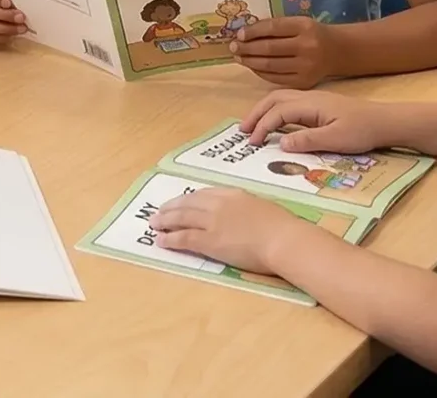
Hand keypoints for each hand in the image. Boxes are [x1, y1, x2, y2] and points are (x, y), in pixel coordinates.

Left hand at [150, 187, 302, 274]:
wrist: (283, 239)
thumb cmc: (282, 226)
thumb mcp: (262, 207)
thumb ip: (247, 209)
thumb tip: (244, 215)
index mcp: (233, 194)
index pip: (204, 194)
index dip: (189, 199)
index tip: (181, 202)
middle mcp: (218, 204)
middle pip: (188, 203)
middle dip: (171, 207)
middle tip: (159, 211)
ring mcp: (212, 222)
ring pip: (181, 218)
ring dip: (165, 221)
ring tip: (154, 224)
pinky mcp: (209, 241)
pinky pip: (183, 238)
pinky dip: (170, 239)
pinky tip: (161, 241)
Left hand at [230, 15, 337, 87]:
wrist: (338, 51)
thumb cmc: (312, 33)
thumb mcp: (298, 23)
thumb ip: (276, 27)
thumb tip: (244, 34)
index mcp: (304, 26)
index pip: (272, 28)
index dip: (252, 32)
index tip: (239, 34)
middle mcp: (307, 47)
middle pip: (269, 49)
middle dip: (247, 48)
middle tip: (233, 47)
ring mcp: (306, 67)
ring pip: (270, 65)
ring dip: (250, 61)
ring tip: (239, 57)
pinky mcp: (304, 82)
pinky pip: (276, 78)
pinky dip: (261, 72)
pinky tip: (252, 66)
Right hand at [240, 89, 391, 153]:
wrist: (386, 121)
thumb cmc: (363, 131)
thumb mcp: (336, 140)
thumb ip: (307, 141)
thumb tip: (280, 143)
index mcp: (311, 104)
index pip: (278, 112)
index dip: (263, 126)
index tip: (252, 143)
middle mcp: (309, 97)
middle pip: (274, 98)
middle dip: (256, 113)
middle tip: (243, 131)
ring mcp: (314, 100)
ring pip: (281, 98)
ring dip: (264, 110)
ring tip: (253, 127)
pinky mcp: (320, 106)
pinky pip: (290, 103)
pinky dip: (275, 111)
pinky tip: (275, 124)